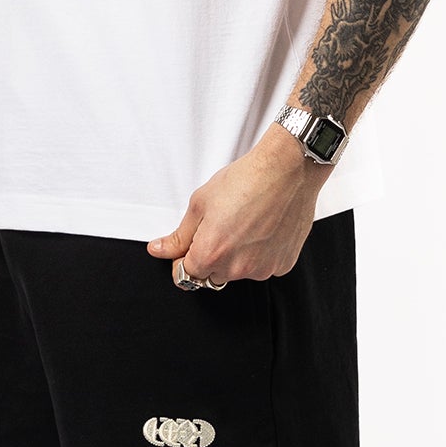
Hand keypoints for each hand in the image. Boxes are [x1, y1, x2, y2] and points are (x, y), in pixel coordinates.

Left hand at [146, 127, 325, 285]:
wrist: (286, 170)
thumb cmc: (245, 181)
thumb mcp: (200, 204)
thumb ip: (178, 236)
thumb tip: (159, 249)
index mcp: (210, 255)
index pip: (185, 276)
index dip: (184, 259)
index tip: (190, 246)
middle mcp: (236, 268)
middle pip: (213, 275)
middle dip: (212, 257)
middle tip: (222, 226)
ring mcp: (262, 269)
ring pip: (239, 271)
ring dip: (237, 256)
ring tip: (246, 224)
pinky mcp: (283, 265)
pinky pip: (264, 266)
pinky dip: (261, 253)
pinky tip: (263, 229)